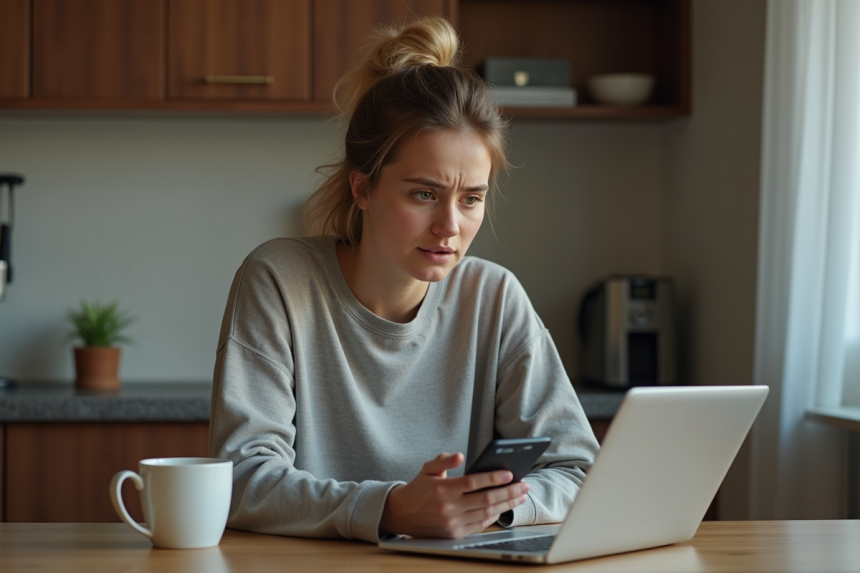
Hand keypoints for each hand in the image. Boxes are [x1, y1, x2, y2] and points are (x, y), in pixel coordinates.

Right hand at [380, 452, 529, 538]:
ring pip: (486, 514)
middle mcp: (448, 507)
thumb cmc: (419, 488)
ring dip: (507, 505)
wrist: (402, 513)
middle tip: (524, 485)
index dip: (493, 478)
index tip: (510, 474)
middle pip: (485, 500)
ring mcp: (452, 522)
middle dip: (508, 492)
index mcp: (442, 489)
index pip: (473, 483)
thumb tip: (459, 456)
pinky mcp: (454, 533)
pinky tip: (504, 508)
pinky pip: (480, 525)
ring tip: (520, 497)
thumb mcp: (428, 468)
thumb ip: (444, 460)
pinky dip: (494, 517)